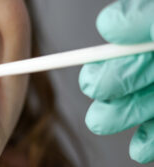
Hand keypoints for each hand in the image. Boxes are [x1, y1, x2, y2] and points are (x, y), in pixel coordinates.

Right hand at [79, 0, 153, 163]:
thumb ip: (143, 20)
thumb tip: (109, 26)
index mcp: (150, 38)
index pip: (118, 49)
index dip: (96, 59)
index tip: (61, 68)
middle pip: (126, 77)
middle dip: (108, 86)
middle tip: (97, 89)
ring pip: (140, 105)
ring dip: (120, 116)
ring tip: (102, 122)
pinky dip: (150, 141)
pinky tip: (141, 149)